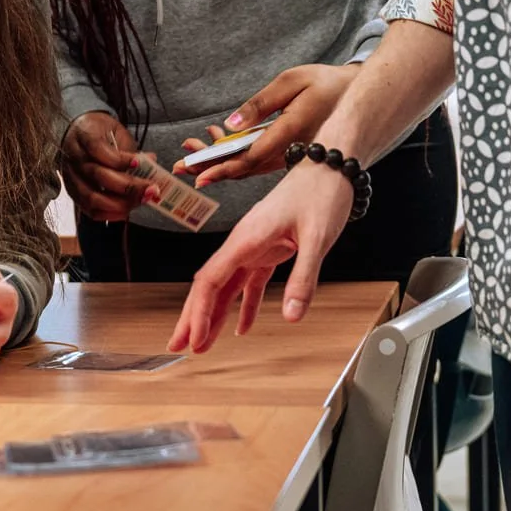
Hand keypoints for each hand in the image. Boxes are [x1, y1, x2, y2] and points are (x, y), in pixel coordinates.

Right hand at [60, 110, 150, 221]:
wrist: (74, 135)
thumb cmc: (98, 132)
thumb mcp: (115, 131)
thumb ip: (130, 148)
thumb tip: (151, 161)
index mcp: (84, 136)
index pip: (98, 149)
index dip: (119, 159)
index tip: (139, 163)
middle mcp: (74, 158)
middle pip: (98, 175)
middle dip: (128, 186)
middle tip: (151, 189)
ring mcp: (71, 178)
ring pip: (92, 197)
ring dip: (120, 203)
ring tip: (141, 200)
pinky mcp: (73, 193)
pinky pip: (89, 210)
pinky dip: (109, 214)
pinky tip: (125, 211)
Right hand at [169, 163, 353, 352]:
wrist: (331, 164)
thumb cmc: (321, 192)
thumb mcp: (318, 237)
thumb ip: (303, 277)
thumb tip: (292, 316)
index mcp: (246, 237)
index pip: (211, 280)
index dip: (199, 312)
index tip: (194, 338)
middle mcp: (244, 242)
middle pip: (209, 285)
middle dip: (192, 317)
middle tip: (179, 345)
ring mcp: (255, 246)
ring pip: (226, 286)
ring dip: (214, 315)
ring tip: (203, 343)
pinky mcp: (270, 249)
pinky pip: (250, 282)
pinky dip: (244, 305)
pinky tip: (242, 327)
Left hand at [179, 64, 358, 189]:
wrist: (354, 95)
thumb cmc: (324, 83)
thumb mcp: (291, 81)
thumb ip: (260, 104)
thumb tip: (230, 125)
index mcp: (291, 132)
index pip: (250, 157)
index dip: (221, 167)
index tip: (198, 174)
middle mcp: (290, 150)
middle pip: (244, 166)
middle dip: (211, 166)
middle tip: (180, 166)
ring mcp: (291, 154)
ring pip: (250, 164)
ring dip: (220, 159)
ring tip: (191, 150)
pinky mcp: (289, 152)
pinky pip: (259, 158)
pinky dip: (236, 152)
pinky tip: (217, 140)